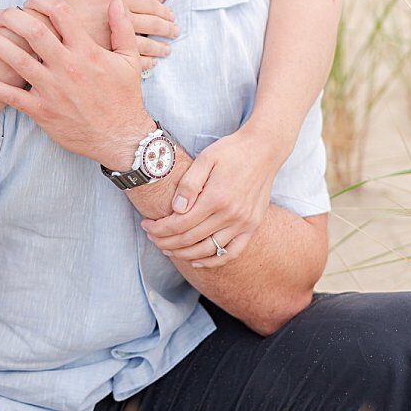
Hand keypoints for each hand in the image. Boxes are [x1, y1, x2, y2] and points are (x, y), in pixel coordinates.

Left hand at [0, 0, 152, 167]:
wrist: (120, 138)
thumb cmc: (124, 98)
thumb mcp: (129, 61)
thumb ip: (123, 29)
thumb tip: (116, 2)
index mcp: (87, 52)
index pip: (61, 14)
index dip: (43, 1)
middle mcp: (67, 67)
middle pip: (34, 32)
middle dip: (12, 17)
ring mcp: (52, 90)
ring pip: (17, 60)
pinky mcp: (41, 110)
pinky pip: (10, 96)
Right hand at [53, 0, 176, 71]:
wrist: (32, 39)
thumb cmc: (54, 12)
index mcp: (112, 1)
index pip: (148, 4)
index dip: (162, 9)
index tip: (170, 14)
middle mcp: (116, 21)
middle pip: (152, 24)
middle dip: (166, 27)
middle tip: (175, 30)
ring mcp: (112, 43)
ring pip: (146, 46)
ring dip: (160, 47)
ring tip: (167, 49)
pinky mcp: (107, 62)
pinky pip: (135, 64)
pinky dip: (148, 64)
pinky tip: (152, 65)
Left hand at [139, 126, 284, 266]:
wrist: (264, 149)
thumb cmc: (230, 151)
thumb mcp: (205, 159)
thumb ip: (189, 185)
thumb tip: (175, 209)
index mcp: (216, 198)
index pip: (180, 224)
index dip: (159, 229)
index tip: (146, 225)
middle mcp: (232, 215)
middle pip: (191, 239)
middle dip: (166, 241)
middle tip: (151, 238)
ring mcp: (244, 223)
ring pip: (208, 249)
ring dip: (184, 253)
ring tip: (167, 249)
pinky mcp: (253, 226)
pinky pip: (232, 252)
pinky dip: (213, 260)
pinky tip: (196, 261)